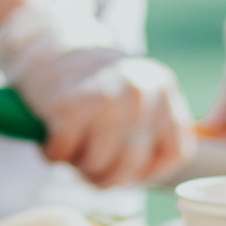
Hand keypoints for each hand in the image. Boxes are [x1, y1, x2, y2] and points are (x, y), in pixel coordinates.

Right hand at [0, 0, 193, 187]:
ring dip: (78, 165)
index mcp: (164, 90)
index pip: (175, 153)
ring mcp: (107, 97)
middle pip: (131, 166)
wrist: (50, 51)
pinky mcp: (69, 105)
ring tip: (74, 143)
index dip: (148, 168)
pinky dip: (53, 154)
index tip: (125, 160)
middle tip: (89, 158)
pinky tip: (53, 135)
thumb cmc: (96, 94)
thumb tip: (149, 175)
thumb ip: (156, 136)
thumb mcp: (140, 105)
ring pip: (97, 166)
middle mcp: (141, 91)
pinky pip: (63, 155)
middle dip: (107, 174)